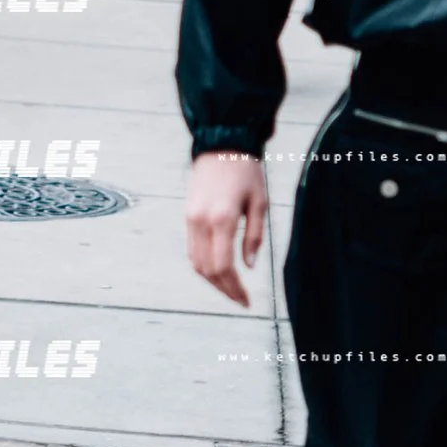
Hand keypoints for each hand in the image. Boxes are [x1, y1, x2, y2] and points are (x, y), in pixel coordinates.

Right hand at [186, 153, 267, 307]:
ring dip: (212, 281)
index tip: (246, 300)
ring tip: (230, 289)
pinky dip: (203, 266)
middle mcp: (202, 222)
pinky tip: (218, 272)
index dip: (234, 288)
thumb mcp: (260, 202)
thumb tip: (248, 266)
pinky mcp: (187, 216)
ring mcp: (191, 219)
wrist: (221, 145)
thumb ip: (254, 237)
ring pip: (196, 263)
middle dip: (224, 289)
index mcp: (223, 218)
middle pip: (207, 270)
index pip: (224, 266)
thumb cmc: (246, 172)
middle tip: (240, 300)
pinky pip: (192, 250)